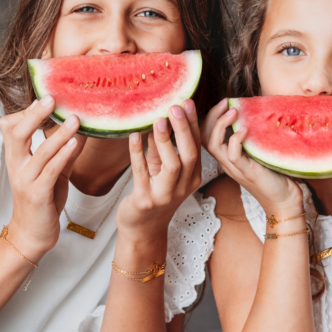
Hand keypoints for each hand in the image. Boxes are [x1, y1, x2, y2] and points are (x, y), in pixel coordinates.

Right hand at [0, 96, 85, 257]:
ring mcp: (25, 180)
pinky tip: (74, 143)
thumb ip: (64, 153)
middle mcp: (16, 166)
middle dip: (33, 114)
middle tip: (51, 98)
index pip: (11, 127)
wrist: (32, 235)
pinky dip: (63, 155)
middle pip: (16, 133)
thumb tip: (79, 130)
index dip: (25, 111)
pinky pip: (50, 170)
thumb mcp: (54, 172)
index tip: (44, 97)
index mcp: (16, 158)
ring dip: (58, 134)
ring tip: (75, 119)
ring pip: (40, 151)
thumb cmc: (43, 201)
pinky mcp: (37, 194)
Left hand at [116, 99, 201, 242]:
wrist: (142, 229)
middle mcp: (183, 186)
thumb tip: (162, 118)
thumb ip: (163, 149)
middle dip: (183, 128)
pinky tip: (134, 136)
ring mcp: (165, 195)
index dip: (192, 124)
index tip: (187, 102)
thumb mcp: (162, 171)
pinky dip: (138, 153)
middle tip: (175, 106)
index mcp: (192, 177)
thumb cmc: (154, 195)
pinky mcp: (145, 200)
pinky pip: (142, 173)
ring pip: (171, 164)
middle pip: (189, 153)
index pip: (196, 146)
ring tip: (157, 119)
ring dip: (164, 140)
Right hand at [202, 100, 302, 214]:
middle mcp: (227, 162)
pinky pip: (232, 155)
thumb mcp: (259, 151)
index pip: (207, 135)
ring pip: (213, 145)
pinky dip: (235, 140)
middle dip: (211, 116)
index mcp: (228, 156)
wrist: (285, 199)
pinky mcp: (246, 172)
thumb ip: (253, 137)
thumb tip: (255, 113)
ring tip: (232, 112)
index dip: (210, 117)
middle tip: (225, 102)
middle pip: (204, 138)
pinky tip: (245, 130)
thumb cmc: (275, 175)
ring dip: (220, 125)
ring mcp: (235, 168)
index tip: (224, 102)